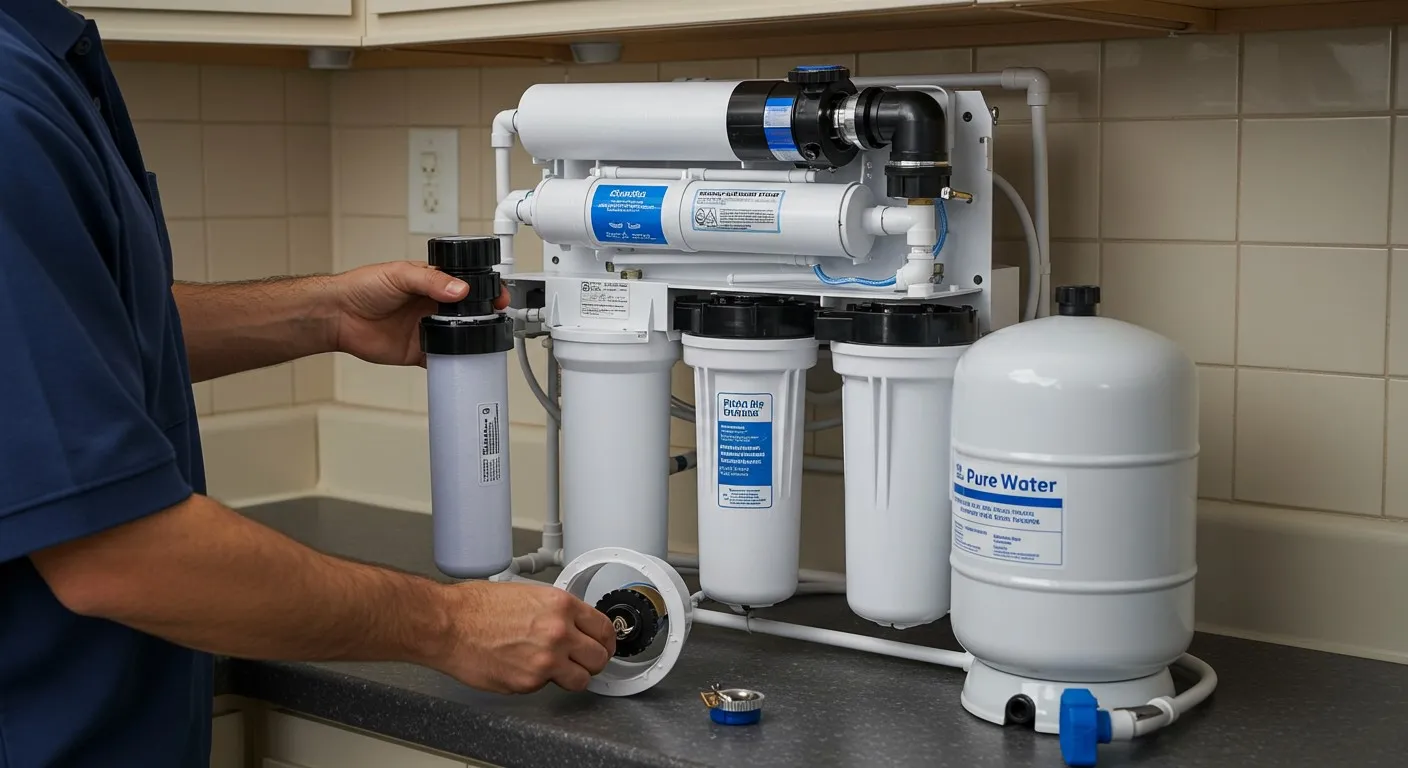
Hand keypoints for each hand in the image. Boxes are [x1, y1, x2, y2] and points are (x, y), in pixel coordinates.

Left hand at [330, 261, 509, 365]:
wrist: (338, 316)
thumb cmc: (362, 287)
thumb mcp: (399, 275)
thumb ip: (431, 281)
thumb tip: (459, 290)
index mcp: (432, 283)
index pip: (466, 285)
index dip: (484, 291)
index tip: (498, 297)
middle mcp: (432, 305)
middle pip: (467, 312)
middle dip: (484, 316)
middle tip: (495, 320)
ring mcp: (426, 328)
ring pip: (458, 336)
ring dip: (471, 339)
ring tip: (483, 341)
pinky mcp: (418, 350)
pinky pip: (442, 358)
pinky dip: (452, 361)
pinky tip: (460, 360)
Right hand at [437, 581, 616, 693]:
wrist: (449, 625)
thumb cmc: (477, 607)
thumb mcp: (528, 594)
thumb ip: (556, 611)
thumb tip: (573, 624)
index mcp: (561, 606)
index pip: (604, 627)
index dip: (606, 639)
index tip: (604, 644)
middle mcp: (558, 633)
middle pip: (600, 657)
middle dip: (593, 660)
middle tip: (583, 660)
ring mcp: (545, 661)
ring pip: (581, 680)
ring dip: (573, 676)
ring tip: (556, 669)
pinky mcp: (529, 683)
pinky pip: (546, 686)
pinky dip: (538, 681)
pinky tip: (522, 667)